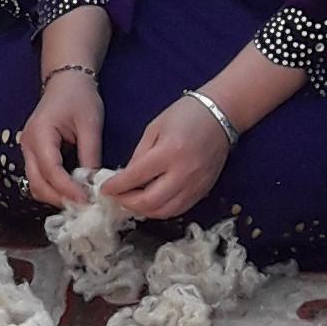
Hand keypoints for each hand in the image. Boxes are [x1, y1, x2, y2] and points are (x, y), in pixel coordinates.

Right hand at [18, 67, 104, 208]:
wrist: (66, 81)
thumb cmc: (79, 97)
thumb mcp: (90, 125)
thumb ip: (90, 155)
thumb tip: (94, 185)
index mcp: (40, 134)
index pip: (51, 171)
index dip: (68, 189)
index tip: (87, 201)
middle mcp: (27, 145)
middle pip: (37, 184)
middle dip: (59, 199)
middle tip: (84, 207)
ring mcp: (27, 150)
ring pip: (35, 185)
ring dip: (55, 196)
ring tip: (80, 201)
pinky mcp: (33, 154)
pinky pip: (39, 178)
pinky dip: (53, 189)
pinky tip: (72, 191)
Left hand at [103, 93, 230, 223]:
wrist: (222, 114)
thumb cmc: (187, 114)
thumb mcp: (155, 128)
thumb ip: (139, 155)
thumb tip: (125, 178)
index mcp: (169, 152)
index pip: (136, 177)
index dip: (116, 186)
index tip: (103, 189)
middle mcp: (184, 172)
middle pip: (150, 202)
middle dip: (127, 203)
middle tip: (116, 198)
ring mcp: (196, 185)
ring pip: (165, 211)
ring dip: (143, 211)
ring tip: (131, 202)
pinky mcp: (204, 190)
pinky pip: (179, 209)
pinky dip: (161, 210)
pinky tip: (151, 203)